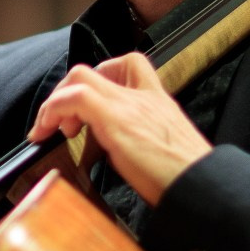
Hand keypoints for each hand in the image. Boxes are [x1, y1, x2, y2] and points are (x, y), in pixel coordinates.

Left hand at [28, 52, 211, 203]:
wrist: (201, 186)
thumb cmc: (185, 179)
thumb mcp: (165, 150)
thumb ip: (141, 140)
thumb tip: (115, 152)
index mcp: (159, 102)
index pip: (131, 64)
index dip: (101, 76)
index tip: (88, 105)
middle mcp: (144, 97)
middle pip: (95, 70)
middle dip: (68, 92)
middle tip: (61, 124)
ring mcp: (129, 105)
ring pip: (79, 77)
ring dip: (55, 102)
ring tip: (48, 130)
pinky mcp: (116, 120)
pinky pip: (75, 97)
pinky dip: (54, 110)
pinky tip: (49, 134)